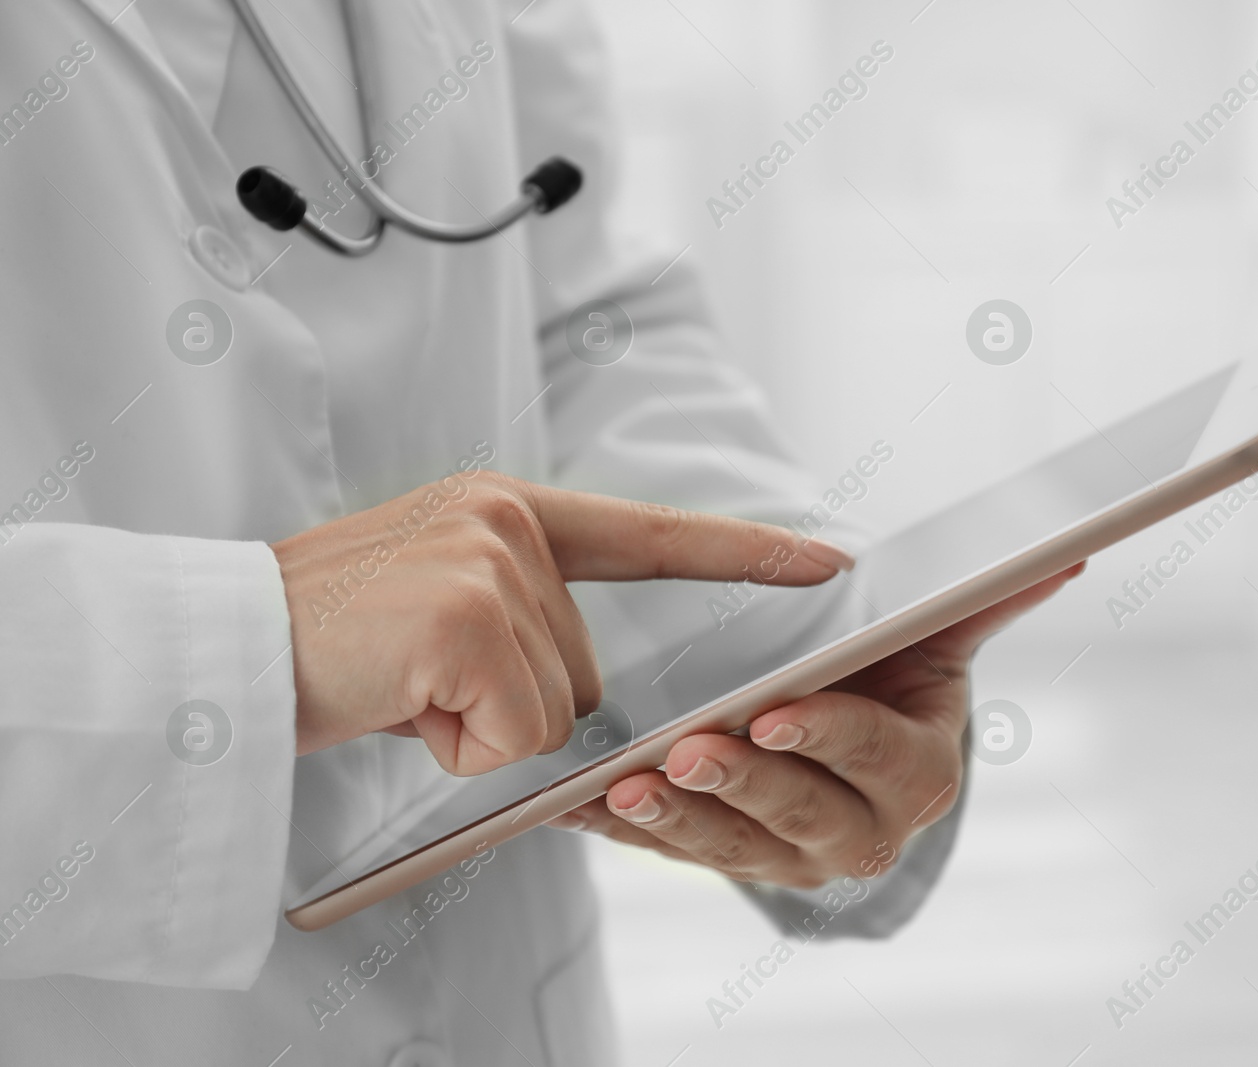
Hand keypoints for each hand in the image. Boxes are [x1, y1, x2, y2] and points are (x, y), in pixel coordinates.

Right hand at [271, 470, 853, 774]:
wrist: (216, 646)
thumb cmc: (325, 640)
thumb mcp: (434, 602)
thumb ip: (517, 614)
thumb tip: (575, 694)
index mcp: (509, 510)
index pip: (650, 533)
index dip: (744, 548)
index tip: (826, 556)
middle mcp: (508, 520)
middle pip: (588, 670)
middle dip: (513, 704)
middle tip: (417, 680)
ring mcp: (492, 563)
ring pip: (555, 710)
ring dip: (477, 728)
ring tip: (399, 688)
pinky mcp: (470, 617)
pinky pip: (516, 732)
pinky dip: (456, 746)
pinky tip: (397, 703)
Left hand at [553, 562, 1084, 885]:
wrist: (856, 735)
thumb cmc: (895, 674)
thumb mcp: (938, 636)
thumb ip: (988, 598)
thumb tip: (1068, 549)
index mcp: (921, 773)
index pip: (878, 757)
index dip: (830, 737)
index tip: (777, 712)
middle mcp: (864, 833)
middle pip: (803, 817)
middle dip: (746, 785)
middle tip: (689, 751)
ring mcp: (792, 858)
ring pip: (733, 849)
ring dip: (679, 821)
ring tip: (626, 785)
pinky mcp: (730, 860)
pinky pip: (677, 854)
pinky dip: (629, 832)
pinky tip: (583, 805)